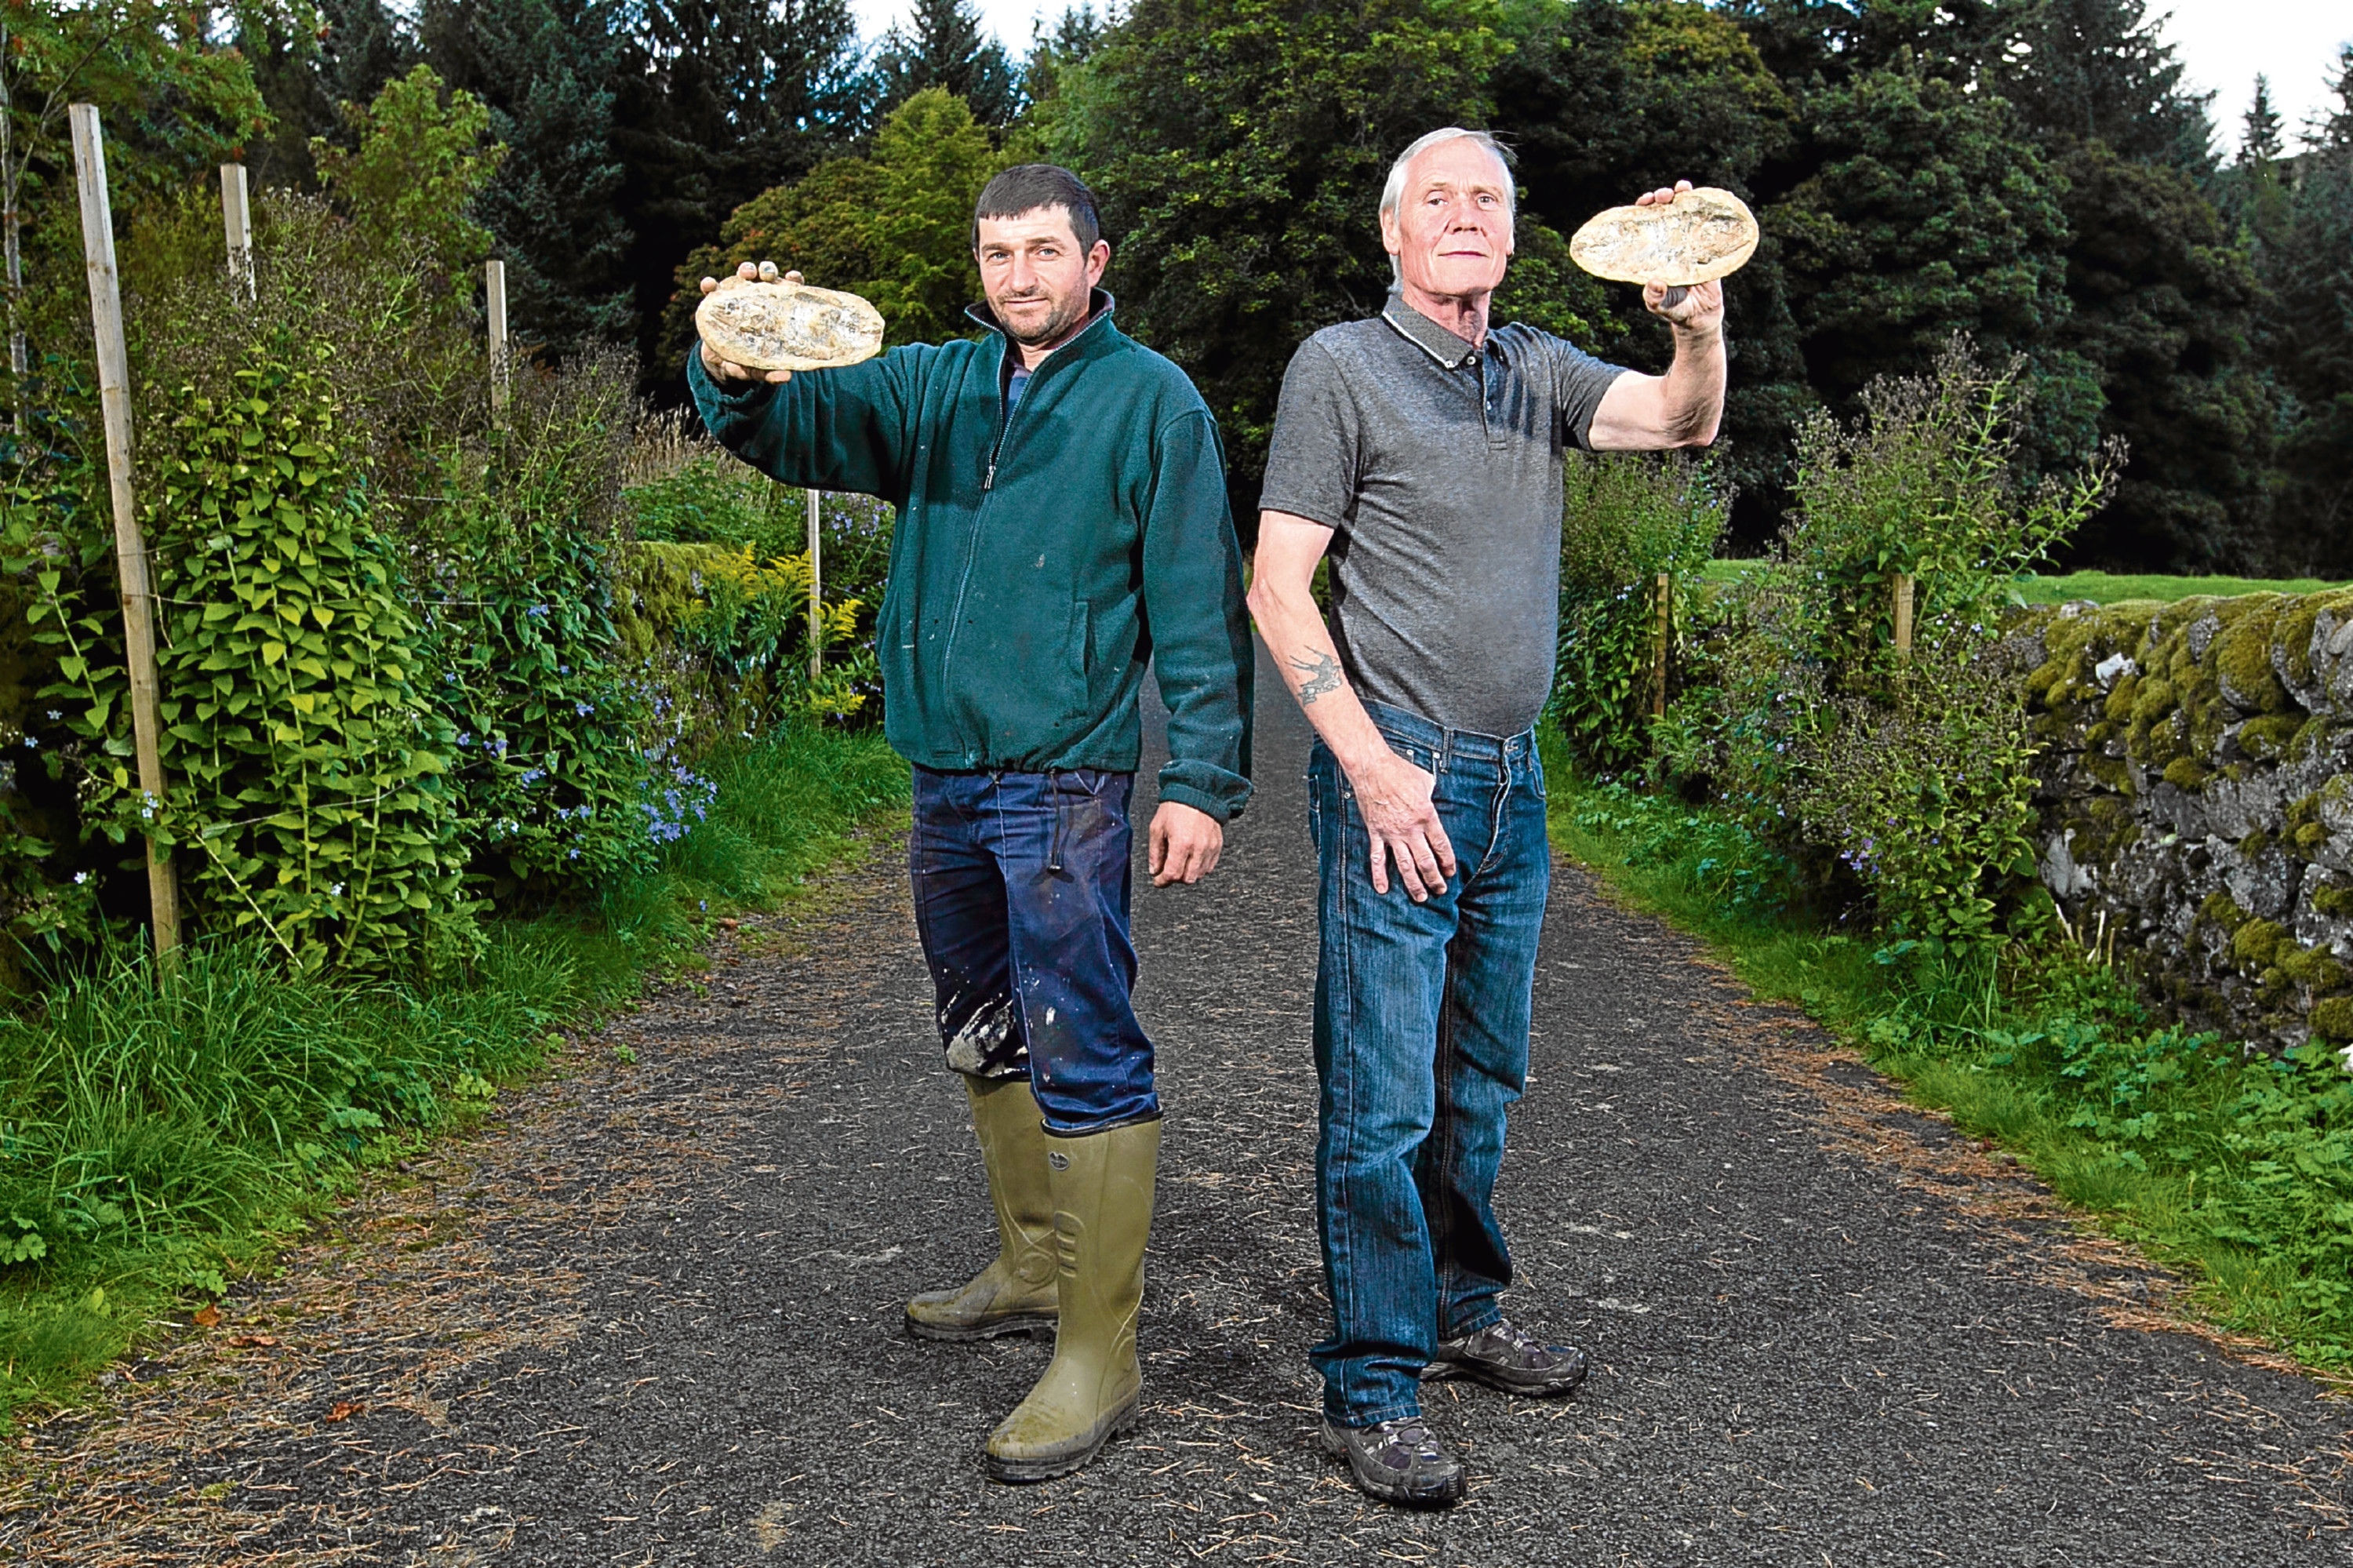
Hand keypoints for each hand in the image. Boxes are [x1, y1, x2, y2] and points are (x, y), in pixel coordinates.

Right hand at [696, 260, 799, 383]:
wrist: (720, 363)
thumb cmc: (747, 362)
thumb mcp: (758, 368)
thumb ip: (770, 372)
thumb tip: (786, 377)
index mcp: (776, 309)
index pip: (789, 289)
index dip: (793, 280)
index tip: (794, 277)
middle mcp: (759, 297)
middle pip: (767, 276)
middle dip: (769, 270)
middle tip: (767, 275)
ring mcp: (737, 296)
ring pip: (743, 275)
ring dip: (746, 269)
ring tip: (746, 274)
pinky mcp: (715, 300)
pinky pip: (711, 288)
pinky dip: (709, 284)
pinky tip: (708, 285)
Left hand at [1149, 801, 1222, 885]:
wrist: (1197, 793)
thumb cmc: (1175, 808)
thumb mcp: (1157, 828)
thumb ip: (1155, 853)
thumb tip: (1154, 871)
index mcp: (1181, 844)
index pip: (1172, 874)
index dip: (1162, 882)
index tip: (1157, 881)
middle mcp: (1198, 848)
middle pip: (1188, 879)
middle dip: (1175, 879)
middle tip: (1167, 871)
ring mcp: (1210, 848)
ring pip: (1200, 875)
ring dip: (1188, 874)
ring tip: (1180, 863)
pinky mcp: (1217, 845)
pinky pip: (1209, 866)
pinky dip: (1199, 868)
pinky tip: (1191, 859)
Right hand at [1348, 745, 1455, 900]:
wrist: (1373, 767)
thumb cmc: (1399, 770)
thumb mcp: (1425, 781)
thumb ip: (1431, 795)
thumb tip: (1431, 799)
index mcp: (1427, 816)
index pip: (1441, 845)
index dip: (1447, 861)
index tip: (1450, 871)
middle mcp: (1411, 829)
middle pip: (1426, 861)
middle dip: (1435, 879)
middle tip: (1440, 890)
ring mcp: (1392, 833)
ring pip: (1405, 865)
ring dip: (1414, 884)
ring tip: (1420, 897)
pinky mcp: (1376, 833)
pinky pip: (1378, 858)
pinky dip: (1379, 875)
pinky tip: (1383, 888)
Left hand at [1632, 181, 1726, 332]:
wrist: (1700, 316)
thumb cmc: (1674, 309)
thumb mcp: (1661, 304)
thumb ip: (1655, 296)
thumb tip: (1654, 283)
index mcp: (1653, 251)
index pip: (1645, 224)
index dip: (1643, 209)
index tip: (1645, 202)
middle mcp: (1670, 241)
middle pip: (1664, 211)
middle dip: (1662, 197)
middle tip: (1664, 196)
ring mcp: (1689, 241)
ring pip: (1686, 211)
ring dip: (1684, 196)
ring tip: (1683, 188)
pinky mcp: (1708, 246)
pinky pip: (1708, 223)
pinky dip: (1708, 209)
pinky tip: (1708, 197)